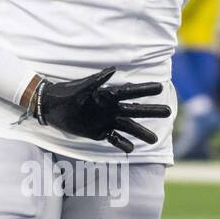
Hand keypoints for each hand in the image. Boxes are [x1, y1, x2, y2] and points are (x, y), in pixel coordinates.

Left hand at [27, 67, 168, 152]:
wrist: (51, 107)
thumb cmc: (66, 93)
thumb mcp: (82, 86)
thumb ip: (98, 79)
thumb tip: (114, 69)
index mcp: (107, 95)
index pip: (130, 92)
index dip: (145, 90)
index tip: (161, 87)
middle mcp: (110, 108)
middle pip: (135, 110)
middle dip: (151, 111)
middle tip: (169, 112)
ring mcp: (106, 121)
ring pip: (129, 127)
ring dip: (141, 132)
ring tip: (155, 138)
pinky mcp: (99, 132)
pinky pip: (114, 139)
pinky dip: (123, 144)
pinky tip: (132, 149)